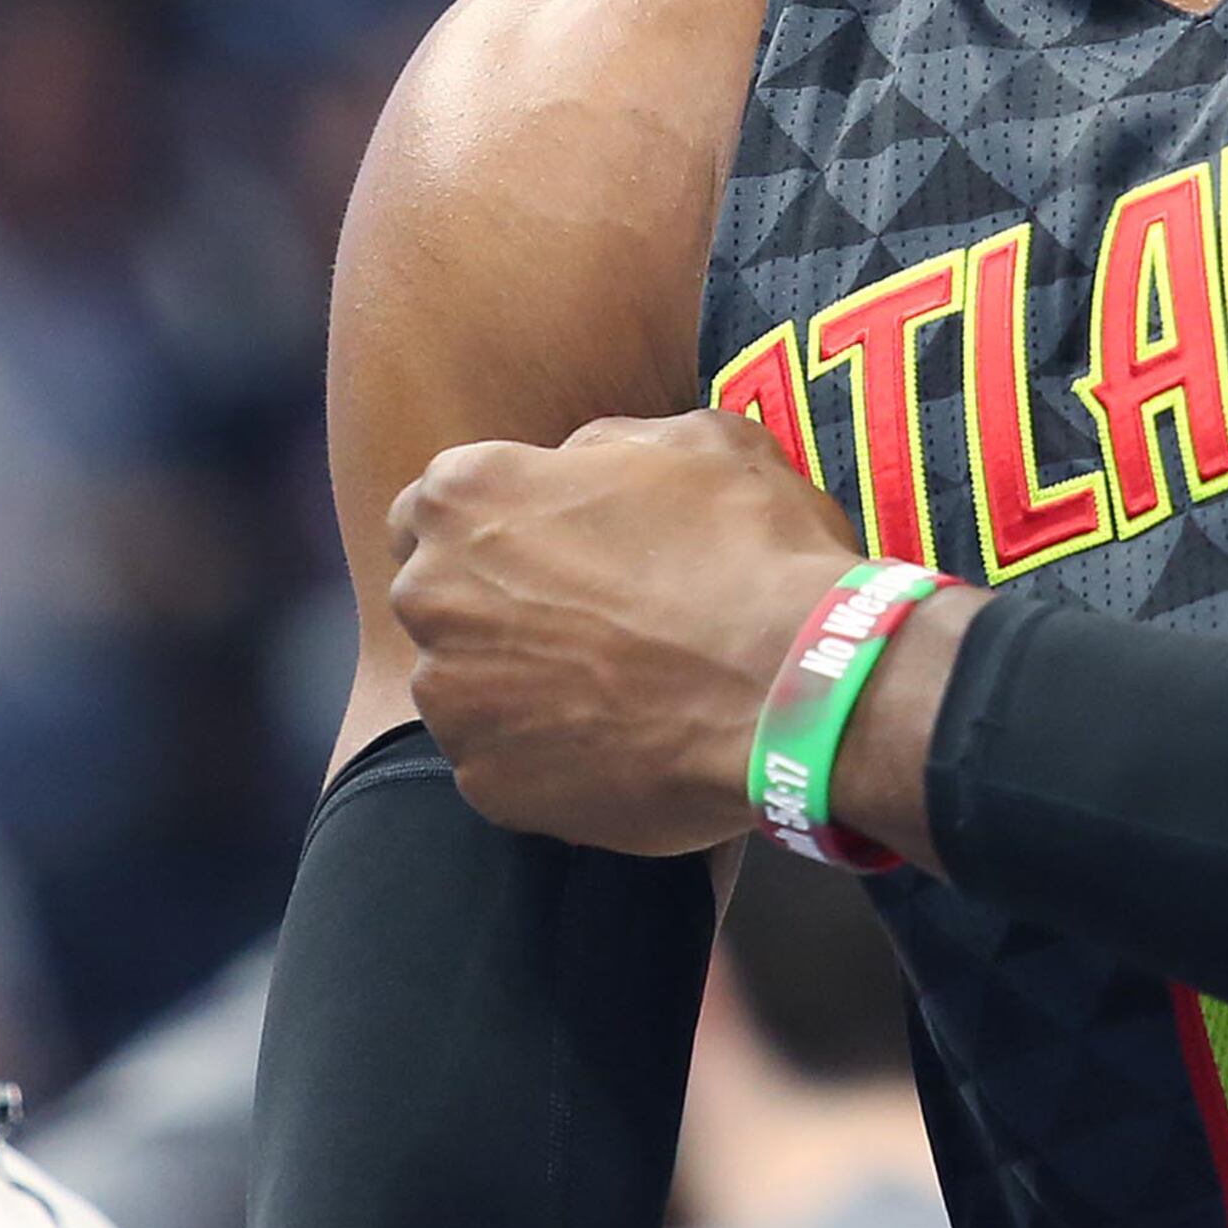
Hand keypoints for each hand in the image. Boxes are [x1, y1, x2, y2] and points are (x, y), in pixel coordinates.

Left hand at [385, 408, 863, 855]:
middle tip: (589, 618)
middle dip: (495, 604)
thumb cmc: (749, 548)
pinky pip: (503, 762)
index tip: (541, 546)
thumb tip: (577, 466)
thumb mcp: (692, 441)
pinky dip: (547, 754)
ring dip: (518, 683)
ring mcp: (455, 701)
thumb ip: (603, 445)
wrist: (798, 688)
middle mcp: (434, 597)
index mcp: (467, 498)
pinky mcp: (489, 785)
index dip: (490, 525)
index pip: (430, 508)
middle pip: (440, 598)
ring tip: (613, 686)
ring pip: (467, 686)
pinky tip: (621, 738)